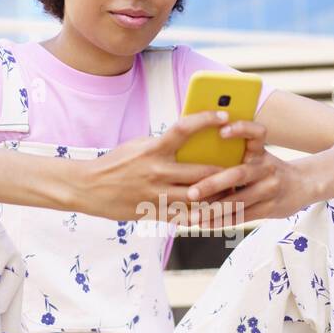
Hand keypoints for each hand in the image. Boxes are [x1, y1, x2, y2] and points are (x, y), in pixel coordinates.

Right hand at [74, 108, 238, 223]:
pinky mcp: (154, 212)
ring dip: (219, 196)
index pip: (184, 129)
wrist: (88, 188)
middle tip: (245, 168)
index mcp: (153, 149)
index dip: (206, 120)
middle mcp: (157, 171)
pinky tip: (216, 213)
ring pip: (198, 197)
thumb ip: (164, 144)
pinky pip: (184, 216)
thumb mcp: (138, 146)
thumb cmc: (116, 163)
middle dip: (226, 171)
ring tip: (236, 192)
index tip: (224, 115)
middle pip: (201, 171)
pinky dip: (201, 215)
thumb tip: (190, 138)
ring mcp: (156, 194)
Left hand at [185, 118, 310, 224]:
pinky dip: (222, 221)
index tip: (222, 131)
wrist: (303, 185)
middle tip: (191, 193)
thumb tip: (196, 157)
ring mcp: (270, 189)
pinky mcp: (270, 208)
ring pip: (238, 202)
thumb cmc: (268, 169)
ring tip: (193, 217)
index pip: (256, 133)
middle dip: (212, 184)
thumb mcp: (259, 155)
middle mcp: (266, 168)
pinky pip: (242, 216)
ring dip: (213, 211)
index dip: (241, 129)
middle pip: (239, 175)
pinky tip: (205, 224)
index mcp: (260, 150)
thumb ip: (236, 154)